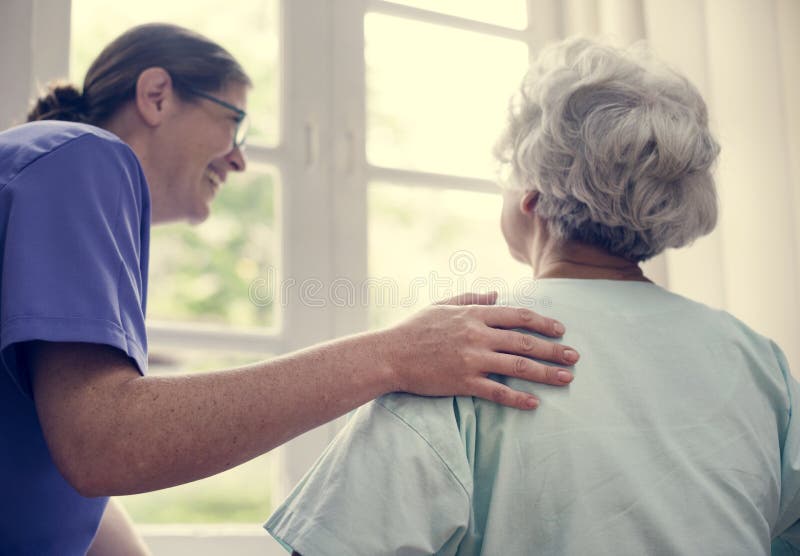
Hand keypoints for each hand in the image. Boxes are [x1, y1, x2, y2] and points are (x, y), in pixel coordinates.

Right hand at [381, 291, 578, 408]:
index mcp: (474, 314)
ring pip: (518, 366)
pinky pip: (497, 391)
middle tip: (575, 357)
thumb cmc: (414, 329)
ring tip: (566, 378)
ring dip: (546, 373)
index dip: (543, 322)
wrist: (390, 354)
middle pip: (525, 341)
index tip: (560, 330)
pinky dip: (517, 398)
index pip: (518, 316)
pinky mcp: (463, 382)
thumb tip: (496, 295)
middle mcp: (477, 335)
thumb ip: (471, 298)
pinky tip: (534, 403)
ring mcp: (472, 359)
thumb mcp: (442, 305)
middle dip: (554, 349)